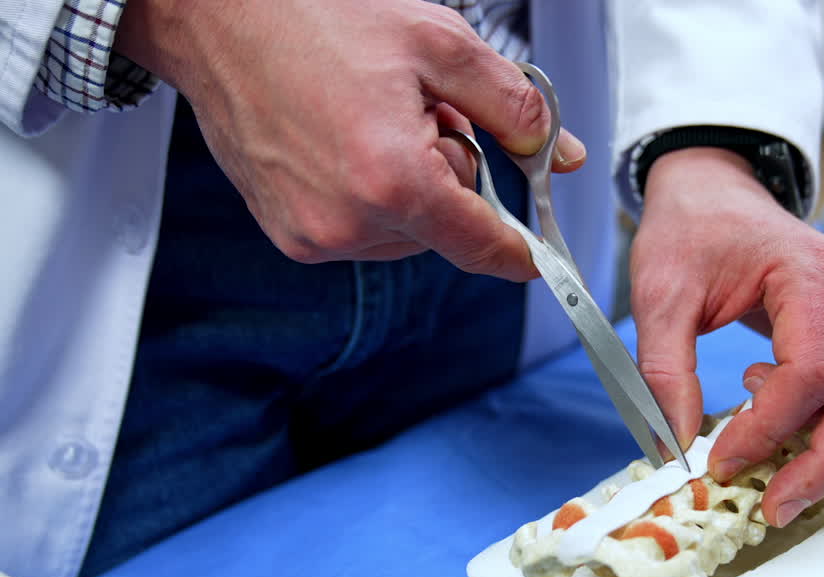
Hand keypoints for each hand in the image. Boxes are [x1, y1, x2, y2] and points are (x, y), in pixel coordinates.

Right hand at [115, 0, 584, 277]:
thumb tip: (558, 154)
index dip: (521, 251)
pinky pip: (362, 228)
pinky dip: (371, 193)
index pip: (482, 244)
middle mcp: (348, 223)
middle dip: (452, 175)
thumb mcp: (440, 46)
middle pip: (446, 227)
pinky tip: (347, 140)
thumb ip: (515, 108)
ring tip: (375, 121)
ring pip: (406, 229)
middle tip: (421, 114)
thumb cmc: (315, 21)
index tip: (541, 260)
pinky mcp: (289, 234)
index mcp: (392, 181)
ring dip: (411, 184)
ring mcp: (313, 234)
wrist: (219, 18)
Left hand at [632, 148, 823, 526]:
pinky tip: (771, 426)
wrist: (713, 191)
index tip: (719, 460)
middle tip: (773, 507)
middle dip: (822, 463)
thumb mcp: (659, 291)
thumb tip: (675, 445)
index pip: (813, 370)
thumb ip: (664, 368)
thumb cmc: (690, 230)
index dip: (770, 428)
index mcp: (811, 272)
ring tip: (770, 476)